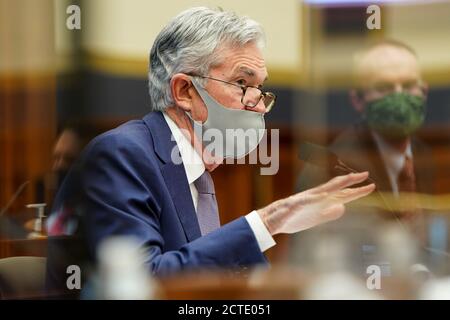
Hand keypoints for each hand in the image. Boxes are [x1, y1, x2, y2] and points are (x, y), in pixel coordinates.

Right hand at [257, 172, 374, 234]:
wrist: (274, 221)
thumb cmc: (294, 218)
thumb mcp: (316, 218)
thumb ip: (329, 213)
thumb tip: (343, 207)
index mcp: (321, 201)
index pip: (342, 195)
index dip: (357, 191)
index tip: (371, 186)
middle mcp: (315, 197)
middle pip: (335, 188)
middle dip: (350, 181)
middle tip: (365, 175)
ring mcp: (305, 200)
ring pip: (323, 190)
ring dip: (335, 185)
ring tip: (348, 179)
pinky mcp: (295, 205)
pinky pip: (306, 200)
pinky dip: (315, 198)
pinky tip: (323, 196)